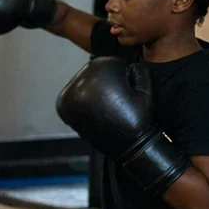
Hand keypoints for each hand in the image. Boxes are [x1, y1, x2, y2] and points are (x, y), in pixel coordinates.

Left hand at [57, 57, 190, 195]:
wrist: (128, 147)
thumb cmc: (140, 116)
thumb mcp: (146, 86)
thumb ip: (136, 68)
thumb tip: (124, 65)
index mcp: (100, 69)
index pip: (110, 62)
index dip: (122, 75)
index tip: (127, 91)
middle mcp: (79, 79)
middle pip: (93, 71)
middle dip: (105, 82)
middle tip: (116, 100)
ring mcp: (68, 93)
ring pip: (82, 83)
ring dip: (93, 90)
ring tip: (106, 106)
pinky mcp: (62, 106)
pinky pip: (72, 96)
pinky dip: (81, 100)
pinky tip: (94, 109)